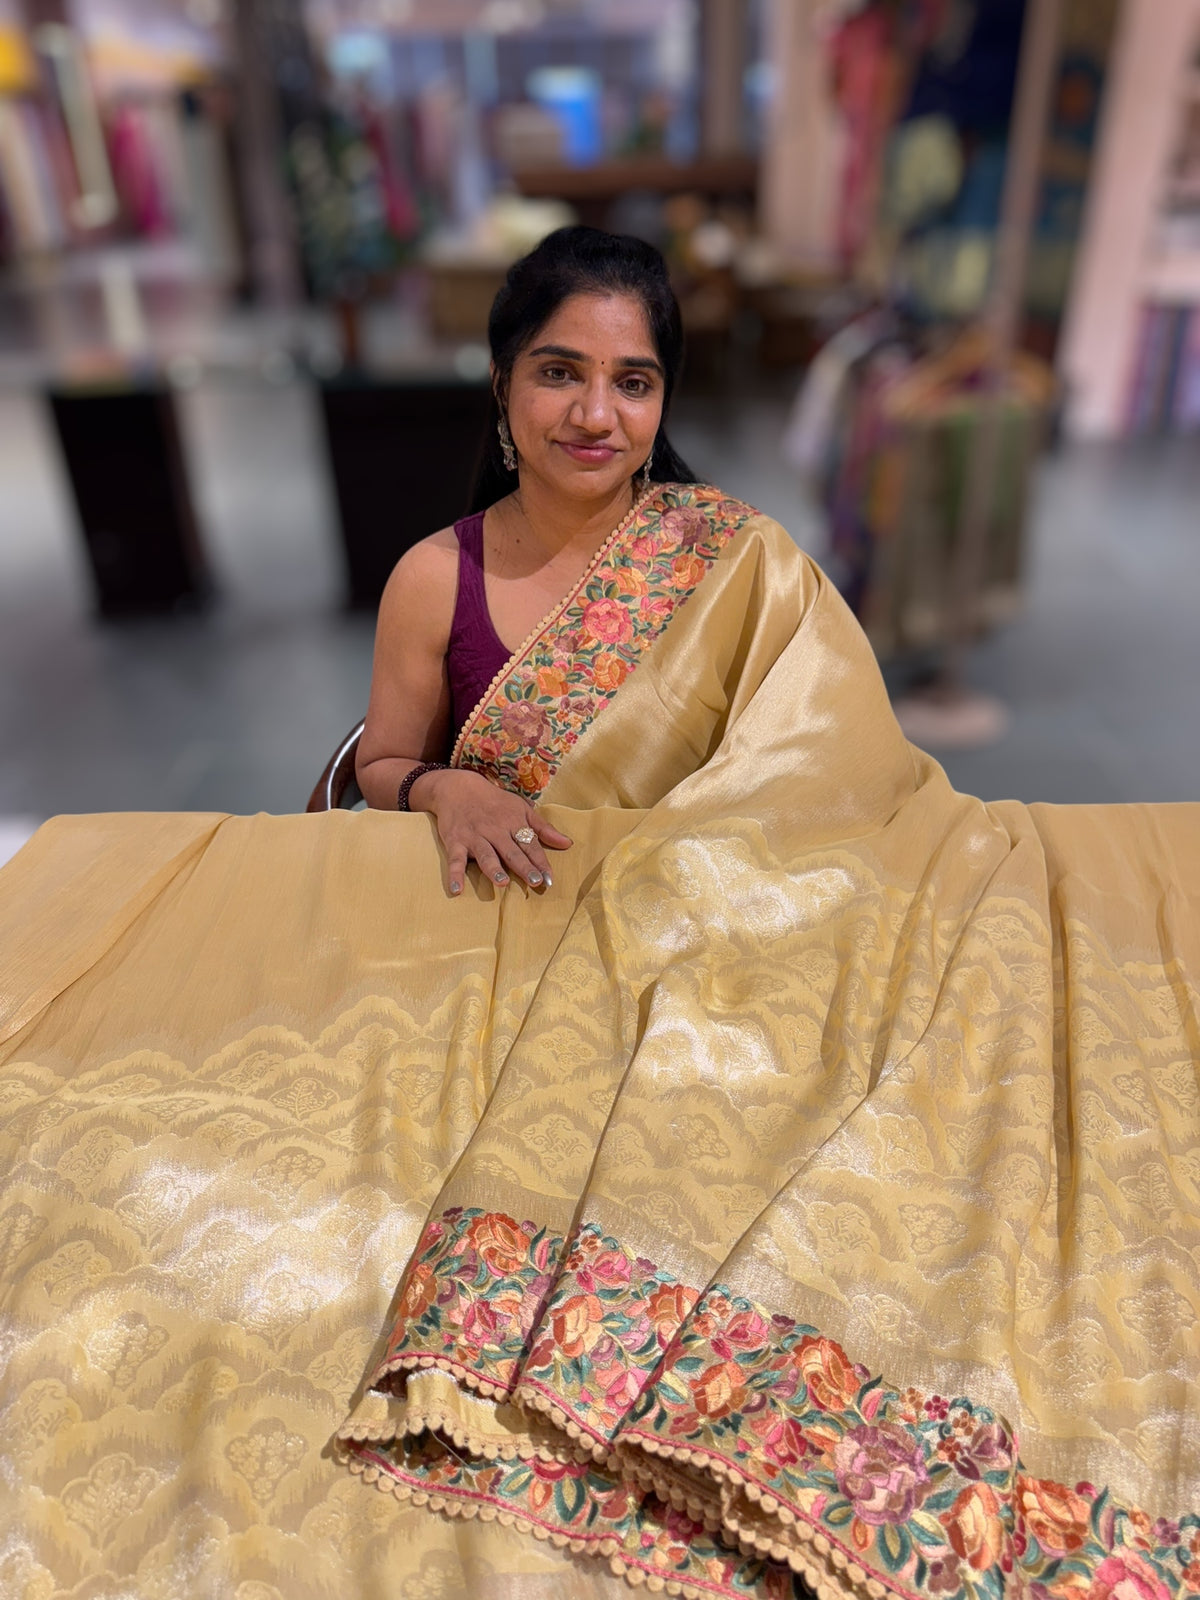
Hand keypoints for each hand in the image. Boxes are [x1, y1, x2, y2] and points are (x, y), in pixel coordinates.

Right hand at [411, 768, 572, 896]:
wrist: (458, 788)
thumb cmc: (495, 802)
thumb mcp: (521, 809)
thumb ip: (543, 828)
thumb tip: (567, 844)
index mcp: (513, 822)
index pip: (529, 844)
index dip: (540, 861)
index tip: (549, 879)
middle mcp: (494, 830)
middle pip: (511, 851)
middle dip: (523, 866)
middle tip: (535, 882)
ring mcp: (474, 836)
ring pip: (485, 854)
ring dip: (493, 868)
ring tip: (503, 883)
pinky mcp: (455, 842)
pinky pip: (455, 860)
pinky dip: (454, 874)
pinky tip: (457, 890)